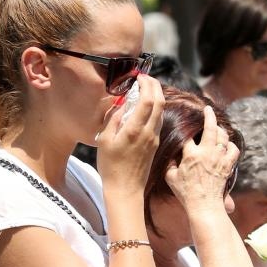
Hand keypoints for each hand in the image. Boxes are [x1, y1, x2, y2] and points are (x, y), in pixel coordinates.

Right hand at [96, 74, 163, 194]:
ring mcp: (154, 138)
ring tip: (145, 89)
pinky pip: (158, 121)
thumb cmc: (111, 167)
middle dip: (155, 86)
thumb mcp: (104, 140)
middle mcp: (149, 132)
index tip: (139, 77)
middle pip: (160, 102)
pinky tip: (145, 108)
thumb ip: (113, 119)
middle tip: (146, 78)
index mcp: (135, 129)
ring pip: (161, 111)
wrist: (125, 190)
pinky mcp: (155, 145)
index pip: (148, 99)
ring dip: (156, 97)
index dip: (147, 84)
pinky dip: (154, 109)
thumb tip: (120, 104)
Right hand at [164, 105, 238, 213]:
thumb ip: (170, 164)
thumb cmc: (186, 193)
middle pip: (210, 128)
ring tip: (217, 127)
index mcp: (191, 155)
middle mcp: (206, 153)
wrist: (204, 205)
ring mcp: (219, 158)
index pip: (187, 135)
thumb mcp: (171, 178)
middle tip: (208, 109)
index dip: (185, 130)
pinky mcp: (228, 165)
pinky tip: (227, 145)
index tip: (185, 126)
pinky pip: (233, 150)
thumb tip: (170, 156)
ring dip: (220, 130)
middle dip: (209, 115)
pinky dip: (231, 145)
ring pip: (223, 136)